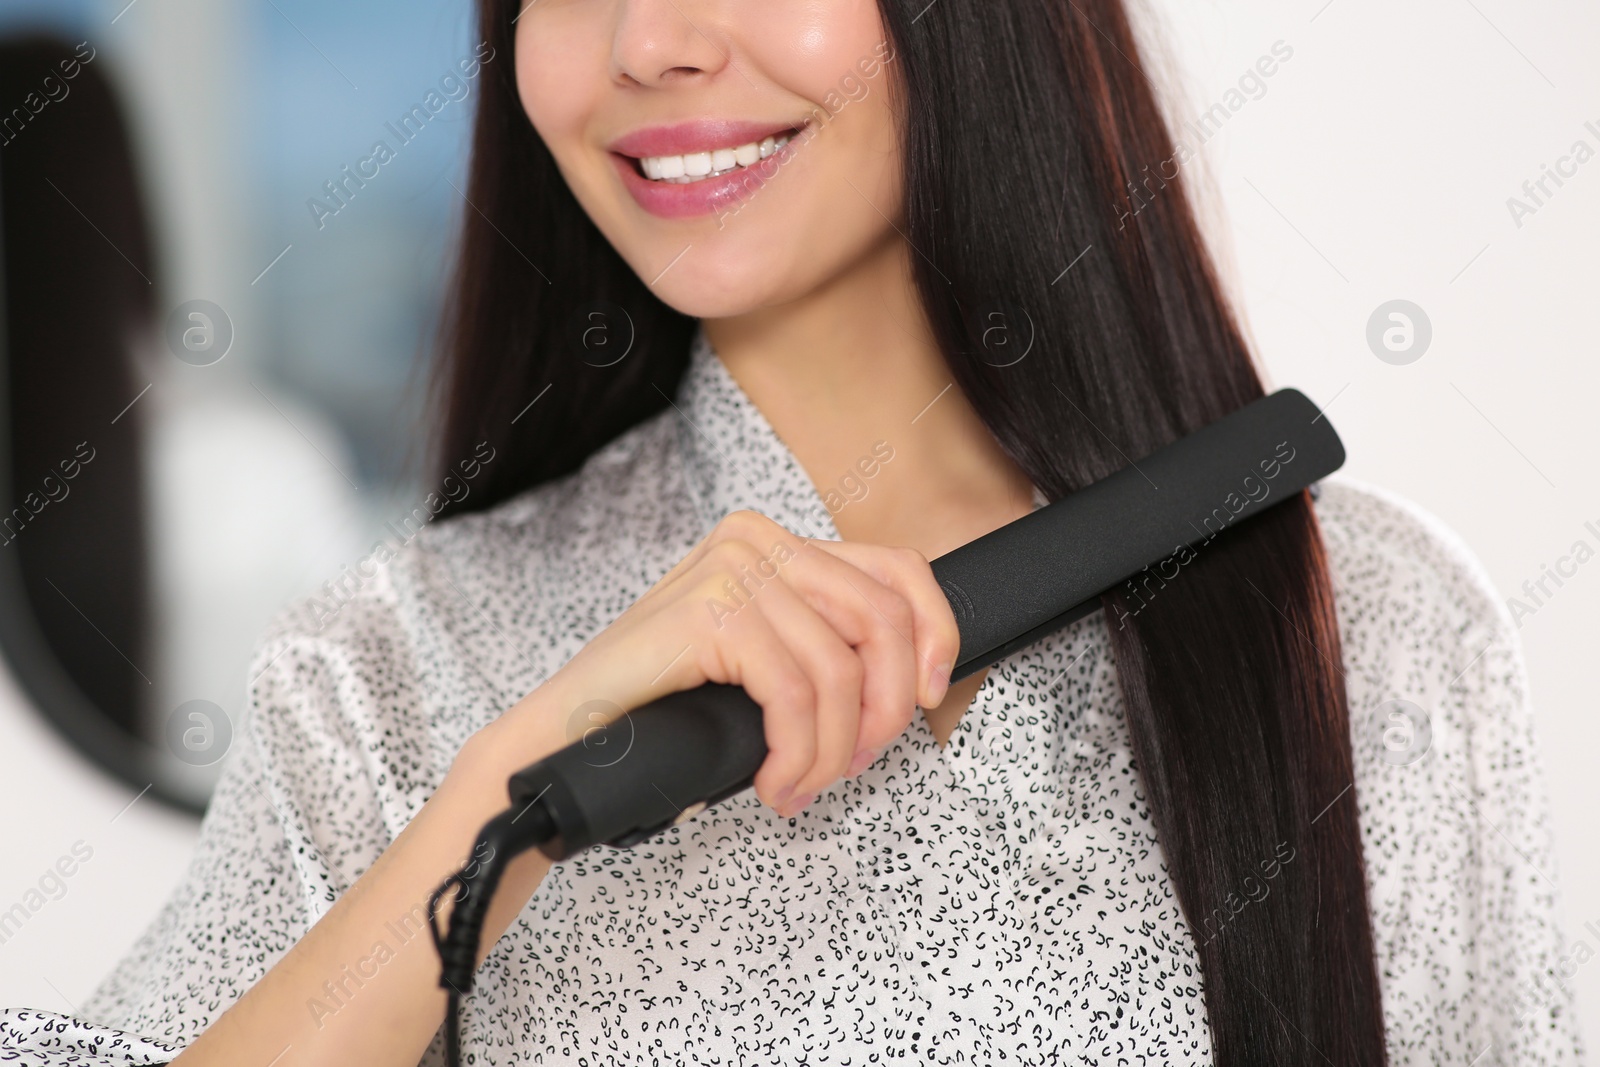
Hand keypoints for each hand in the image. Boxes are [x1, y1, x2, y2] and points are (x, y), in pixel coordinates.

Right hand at [499, 509, 959, 817]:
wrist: (563, 740)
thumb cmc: (661, 712)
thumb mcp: (765, 664)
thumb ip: (824, 646)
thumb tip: (916, 677)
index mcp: (774, 541)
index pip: (897, 569)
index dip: (935, 633)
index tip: (928, 695)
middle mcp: (755, 539)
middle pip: (883, 619)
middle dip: (883, 709)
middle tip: (852, 763)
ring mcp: (730, 567)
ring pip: (839, 670)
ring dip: (831, 750)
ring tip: (800, 785)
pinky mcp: (710, 609)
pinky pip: (795, 695)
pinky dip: (797, 754)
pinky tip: (776, 782)